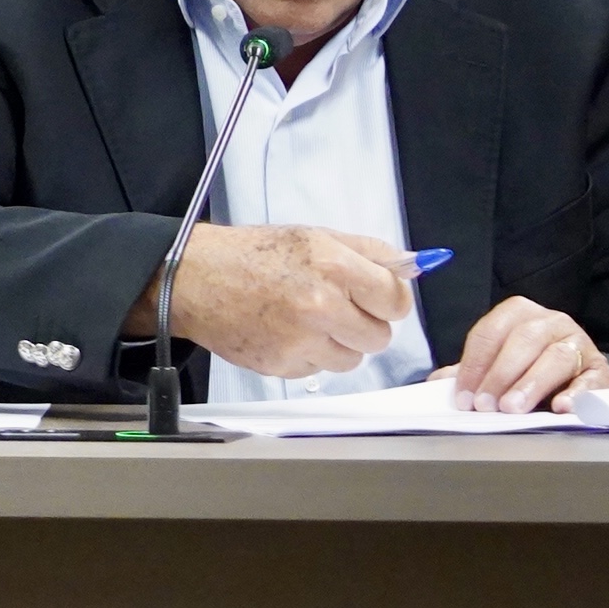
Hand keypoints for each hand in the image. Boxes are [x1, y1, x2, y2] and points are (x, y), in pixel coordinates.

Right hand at [158, 224, 414, 378]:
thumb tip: (412, 268)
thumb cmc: (255, 253)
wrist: (196, 280)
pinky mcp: (282, 366)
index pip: (395, 301)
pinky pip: (318, 370)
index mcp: (334, 267)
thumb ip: (368, 252)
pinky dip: (309, 356)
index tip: (375, 299)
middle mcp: (321, 306)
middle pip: (379, 337)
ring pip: (351, 360)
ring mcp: (301, 341)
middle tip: (340, 311)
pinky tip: (286, 334)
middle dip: (365, 325)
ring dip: (338, 345)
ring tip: (309, 323)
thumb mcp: (315, 236)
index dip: (388, 301)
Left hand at [443, 297, 608, 411]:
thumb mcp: (497, 364)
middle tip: (486, 405)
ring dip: (530, 384)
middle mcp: (551, 322)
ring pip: (555, 357)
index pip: (490, 333)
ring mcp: (578, 343)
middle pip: (523, 341)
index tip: (463, 396)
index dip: (474, 365)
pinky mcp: (600, 369)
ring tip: (513, 407)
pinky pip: (590, 379)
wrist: (578, 377)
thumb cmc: (529, 368)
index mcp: (520, 314)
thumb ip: (469, 371)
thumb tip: (438, 384)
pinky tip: (561, 407)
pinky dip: (576, 394)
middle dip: (500, 374)